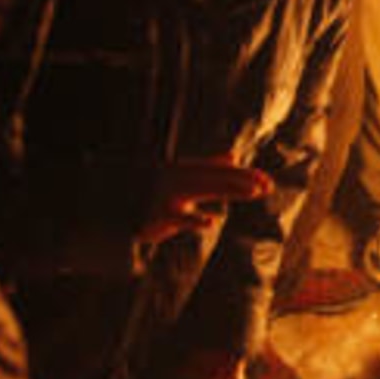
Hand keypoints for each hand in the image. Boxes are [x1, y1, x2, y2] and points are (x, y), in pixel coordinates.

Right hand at [137, 157, 273, 244]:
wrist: (112, 202)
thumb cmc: (151, 189)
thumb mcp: (181, 175)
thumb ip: (208, 166)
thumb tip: (233, 155)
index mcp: (185, 170)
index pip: (220, 171)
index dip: (244, 175)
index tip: (267, 180)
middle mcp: (178, 179)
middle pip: (216, 178)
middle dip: (242, 181)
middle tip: (268, 185)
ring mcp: (167, 195)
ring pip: (202, 189)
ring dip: (228, 189)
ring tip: (253, 192)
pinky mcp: (155, 214)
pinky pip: (177, 218)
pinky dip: (193, 220)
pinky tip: (210, 223)